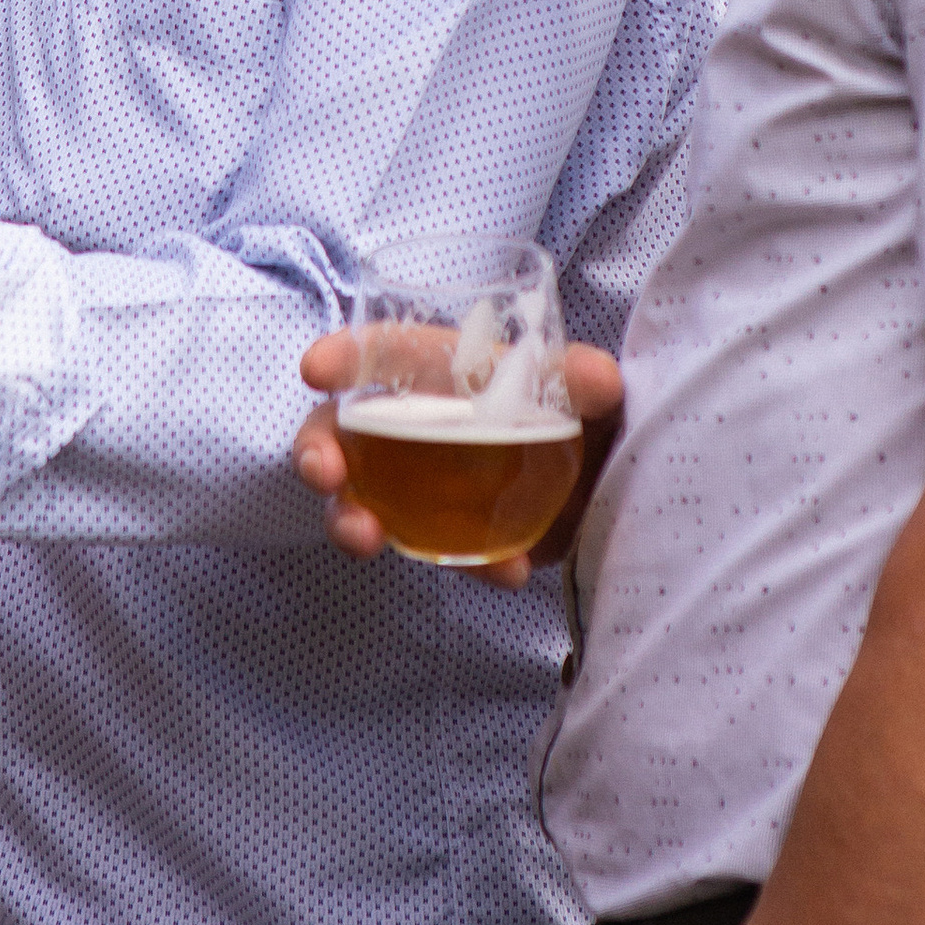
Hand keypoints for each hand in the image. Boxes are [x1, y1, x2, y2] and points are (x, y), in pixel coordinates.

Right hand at [292, 327, 620, 588]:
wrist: (611, 482)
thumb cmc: (584, 411)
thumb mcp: (590, 389)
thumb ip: (586, 379)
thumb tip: (595, 378)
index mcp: (444, 371)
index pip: (382, 353)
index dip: (343, 356)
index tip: (313, 370)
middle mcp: (416, 424)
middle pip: (342, 431)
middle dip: (317, 450)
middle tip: (323, 474)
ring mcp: (421, 485)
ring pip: (360, 500)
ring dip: (351, 519)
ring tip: (366, 537)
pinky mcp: (449, 534)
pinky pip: (437, 552)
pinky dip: (468, 566)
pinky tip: (510, 572)